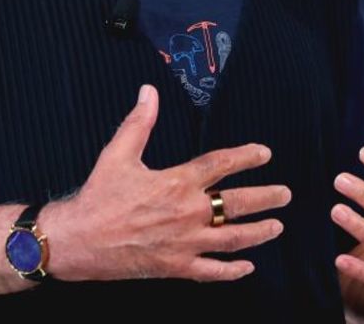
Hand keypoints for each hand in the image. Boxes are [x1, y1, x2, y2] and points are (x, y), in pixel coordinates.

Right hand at [41, 84, 290, 282]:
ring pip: (234, 239)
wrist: (78, 240)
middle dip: (267, 198)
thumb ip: (139, 122)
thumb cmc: (98, 197)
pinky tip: (248, 266)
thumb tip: (149, 91)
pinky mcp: (176, 266)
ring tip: (277, 227)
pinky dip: (233, 270)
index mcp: (177, 182)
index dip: (246, 156)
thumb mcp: (117, 154)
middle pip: (239, 204)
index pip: (222, 164)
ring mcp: (185, 242)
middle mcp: (188, 213)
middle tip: (285, 194)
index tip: (264, 153)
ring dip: (259, 232)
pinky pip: (213, 271)